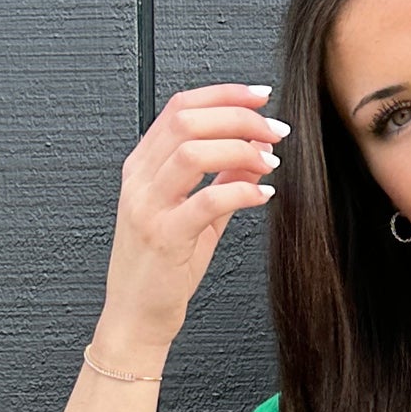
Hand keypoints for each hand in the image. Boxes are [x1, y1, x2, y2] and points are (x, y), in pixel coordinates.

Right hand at [93, 80, 286, 353]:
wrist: (135, 317)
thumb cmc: (161, 268)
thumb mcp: (194, 215)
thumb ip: (221, 179)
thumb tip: (254, 150)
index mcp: (142, 166)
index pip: (180, 107)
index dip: (223, 94)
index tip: (260, 96)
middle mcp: (140, 179)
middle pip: (188, 121)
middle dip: (239, 117)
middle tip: (275, 130)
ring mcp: (147, 206)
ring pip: (193, 152)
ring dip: (241, 149)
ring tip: (271, 161)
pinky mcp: (163, 236)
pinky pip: (206, 200)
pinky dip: (241, 191)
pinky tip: (263, 196)